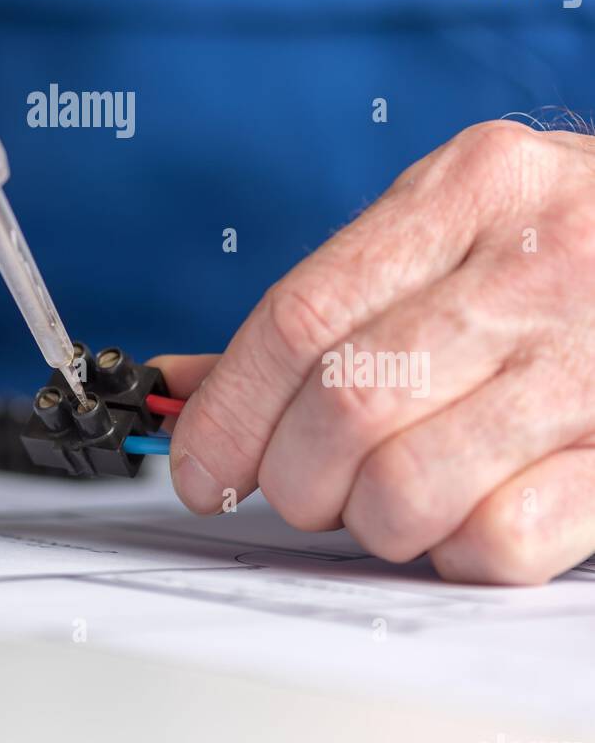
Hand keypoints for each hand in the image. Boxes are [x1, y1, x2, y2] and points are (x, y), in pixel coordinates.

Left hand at [157, 120, 594, 584]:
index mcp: (469, 189)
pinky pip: (500, 543)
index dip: (228, 408)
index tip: (198, 462)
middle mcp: (536, 265)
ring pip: (410, 487)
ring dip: (370, 520)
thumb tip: (187, 388)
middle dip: (294, 475)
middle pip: (348, 404)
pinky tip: (465, 514)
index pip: (301, 316)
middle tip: (301, 485)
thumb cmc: (556, 244)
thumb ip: (328, 301)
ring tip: (386, 497)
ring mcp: (592, 364)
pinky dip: (454, 552)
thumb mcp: (447, 224)